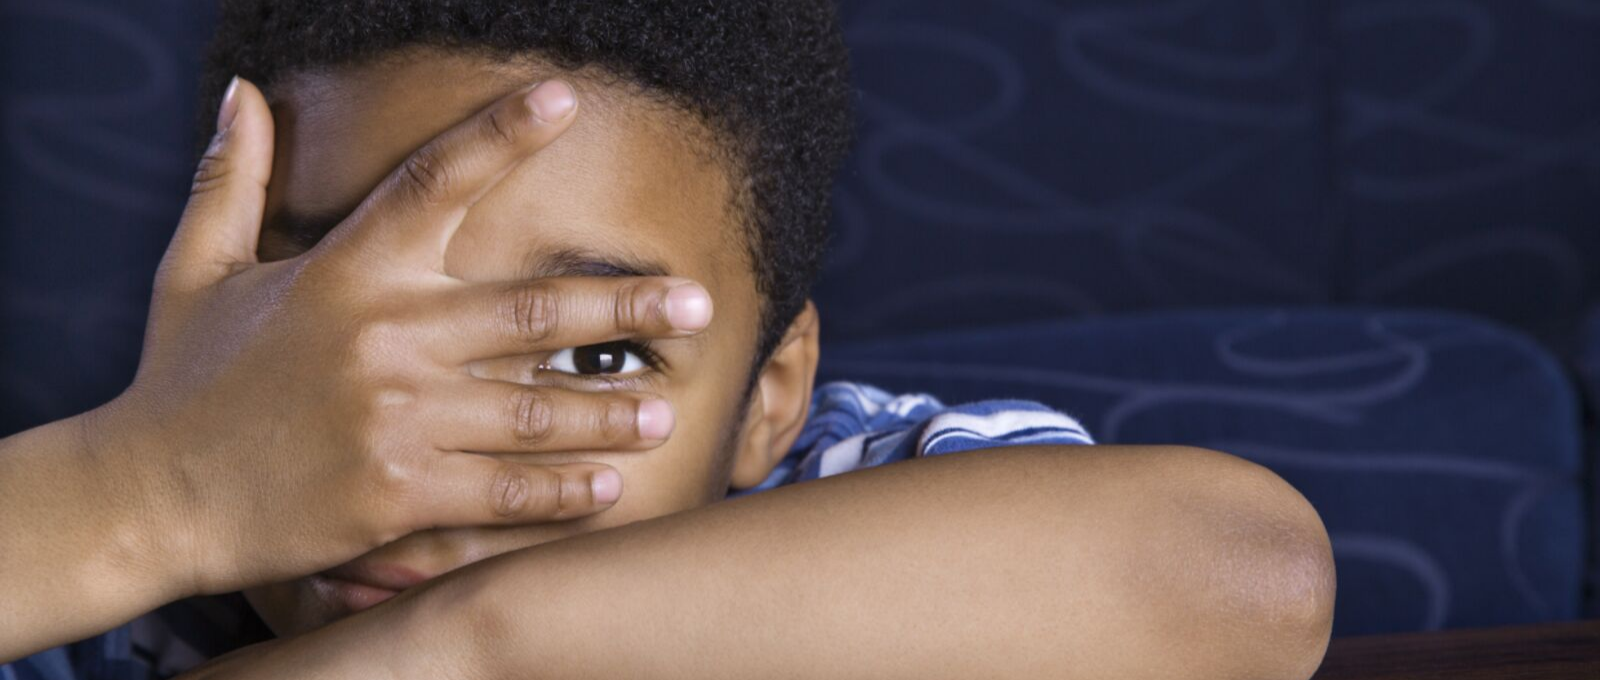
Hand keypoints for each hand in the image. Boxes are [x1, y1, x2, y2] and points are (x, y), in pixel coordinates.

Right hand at [89, 76, 713, 597]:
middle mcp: (384, 337)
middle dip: (624, 305)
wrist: (150, 495)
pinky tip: (612, 486)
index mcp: (346, 271)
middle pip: (530, 312)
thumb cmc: (184, 380)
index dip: (501, 132)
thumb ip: (232, 181)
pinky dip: (562, 491)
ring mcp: (396, 419)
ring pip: (533, 408)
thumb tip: (242, 93)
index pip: (433, 181)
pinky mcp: (397, 493)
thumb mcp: (198, 270)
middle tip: (697, 302)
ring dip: (610, 407)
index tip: (564, 96)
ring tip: (666, 404)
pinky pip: (502, 490)